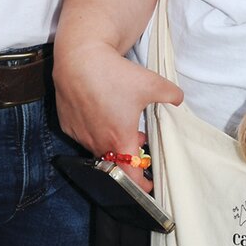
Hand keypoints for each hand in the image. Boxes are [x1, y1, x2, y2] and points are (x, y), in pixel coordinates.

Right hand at [53, 39, 181, 191]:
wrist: (80, 59)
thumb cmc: (116, 74)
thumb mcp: (152, 83)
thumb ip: (171, 95)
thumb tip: (178, 100)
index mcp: (120, 139)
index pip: (130, 176)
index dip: (140, 185)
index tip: (148, 186)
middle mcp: (98, 142)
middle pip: (114, 160)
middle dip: (127, 155)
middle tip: (138, 142)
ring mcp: (80, 134)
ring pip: (97, 147)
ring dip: (110, 142)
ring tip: (119, 123)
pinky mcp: (66, 124)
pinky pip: (83, 135)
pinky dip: (93, 131)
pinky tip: (98, 113)